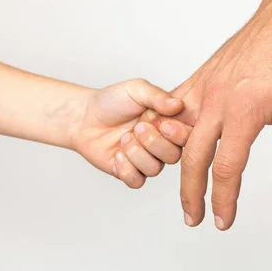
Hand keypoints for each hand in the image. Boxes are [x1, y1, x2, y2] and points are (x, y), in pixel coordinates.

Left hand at [70, 78, 190, 187]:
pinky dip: (126, 169)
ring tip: (123, 139)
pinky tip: (117, 154)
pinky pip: (137, 181)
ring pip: (155, 169)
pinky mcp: (130, 172)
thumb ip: (158, 96)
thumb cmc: (111, 101)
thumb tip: (178, 105)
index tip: (162, 123)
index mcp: (168, 123)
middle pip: (174, 156)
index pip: (188, 136)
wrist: (84, 117)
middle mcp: (161, 143)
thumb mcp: (136, 90)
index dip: (178, 134)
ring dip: (137, 154)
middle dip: (154, 143)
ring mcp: (146, 159)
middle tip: (137, 128)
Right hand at [169, 0, 271, 229]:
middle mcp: (217, 101)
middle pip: (193, 157)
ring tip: (181, 187)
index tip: (223, 220)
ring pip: (178, 134)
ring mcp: (205, 88)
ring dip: (176, 165)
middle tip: (194, 217)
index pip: (227, 168)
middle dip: (191, 193)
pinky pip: (176, 107)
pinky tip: (168, 143)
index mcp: (244, 112)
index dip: (224, 199)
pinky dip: (168, 129)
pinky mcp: (201, 77)